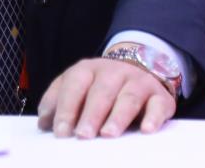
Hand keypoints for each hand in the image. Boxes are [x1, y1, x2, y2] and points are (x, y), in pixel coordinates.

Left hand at [37, 57, 176, 138]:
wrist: (140, 68)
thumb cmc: (100, 88)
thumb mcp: (76, 88)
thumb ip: (57, 102)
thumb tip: (44, 123)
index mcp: (89, 69)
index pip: (75, 84)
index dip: (67, 107)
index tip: (61, 131)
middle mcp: (115, 72)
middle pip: (102, 91)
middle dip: (91, 114)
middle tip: (83, 135)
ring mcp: (139, 82)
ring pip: (129, 97)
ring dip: (118, 116)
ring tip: (108, 134)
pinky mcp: (160, 96)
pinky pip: (158, 105)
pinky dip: (153, 117)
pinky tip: (146, 130)